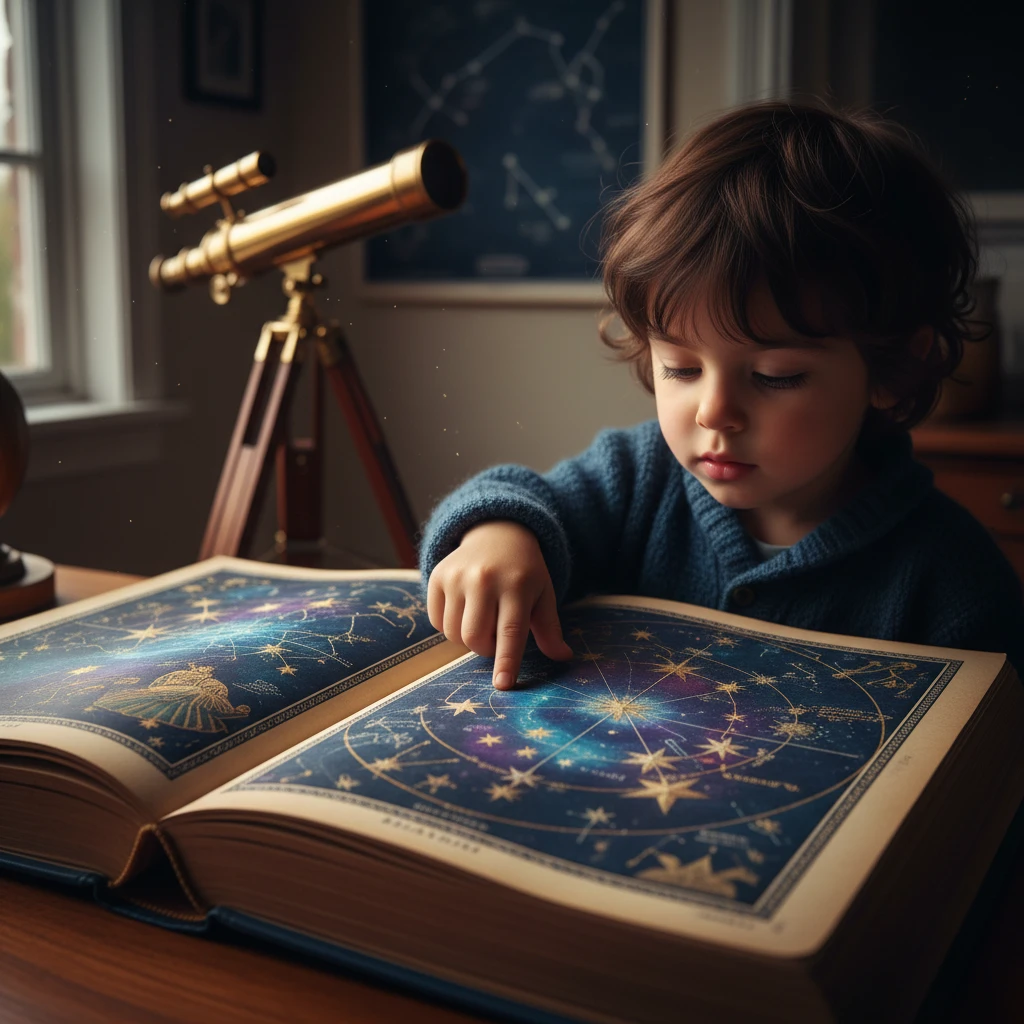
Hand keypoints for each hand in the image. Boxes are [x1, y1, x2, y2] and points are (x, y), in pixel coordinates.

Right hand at [427, 520, 572, 689]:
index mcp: (517, 585)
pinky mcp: (437, 577)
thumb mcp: (543, 594)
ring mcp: (457, 576)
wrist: (497, 532)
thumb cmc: (525, 571)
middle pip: (476, 638)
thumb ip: (550, 628)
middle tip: (497, 635)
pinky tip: (465, 610)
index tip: (503, 685)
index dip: (506, 661)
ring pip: (454, 634)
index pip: (511, 631)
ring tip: (483, 620)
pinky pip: (437, 621)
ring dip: (468, 639)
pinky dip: (450, 626)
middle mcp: (484, 579)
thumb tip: (563, 657)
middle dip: (486, 649)